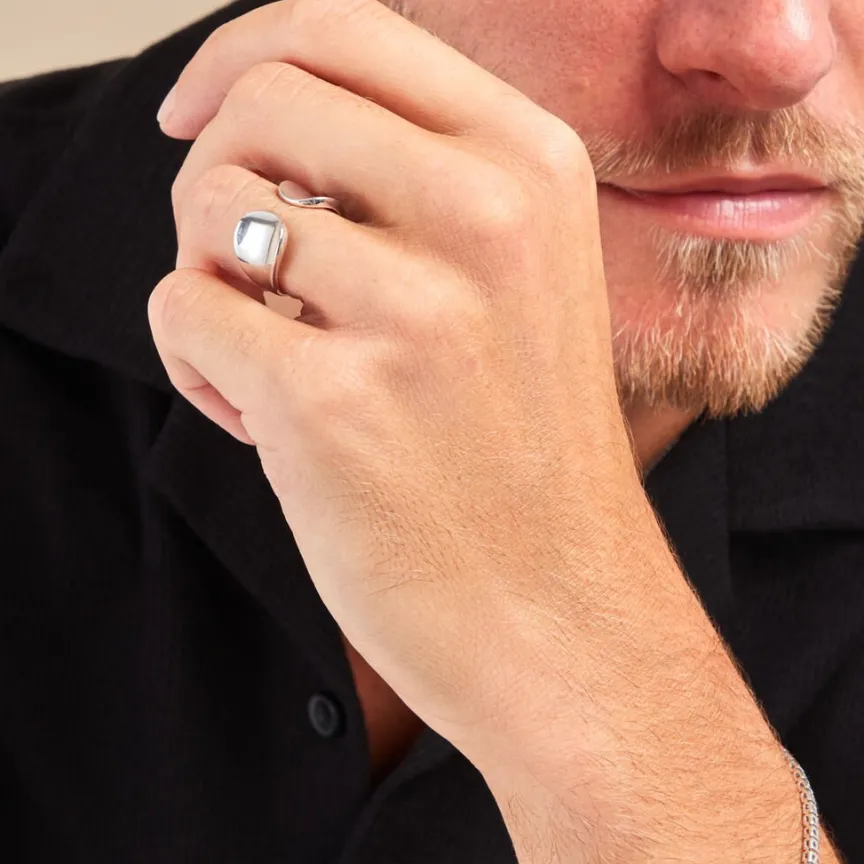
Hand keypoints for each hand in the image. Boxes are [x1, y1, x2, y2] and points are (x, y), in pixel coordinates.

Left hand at [149, 0, 657, 764]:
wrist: (557, 615)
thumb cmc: (522, 456)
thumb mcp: (518, 285)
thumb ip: (416, 189)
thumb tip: (264, 133)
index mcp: (535, 171)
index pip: (348, 31)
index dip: (247, 54)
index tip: (203, 110)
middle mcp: (486, 218)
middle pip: (262, 102)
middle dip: (214, 170)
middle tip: (241, 262)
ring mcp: (414, 310)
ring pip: (206, 207)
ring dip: (209, 278)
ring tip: (266, 357)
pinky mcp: (332, 400)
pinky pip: (184, 310)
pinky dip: (196, 362)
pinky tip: (258, 417)